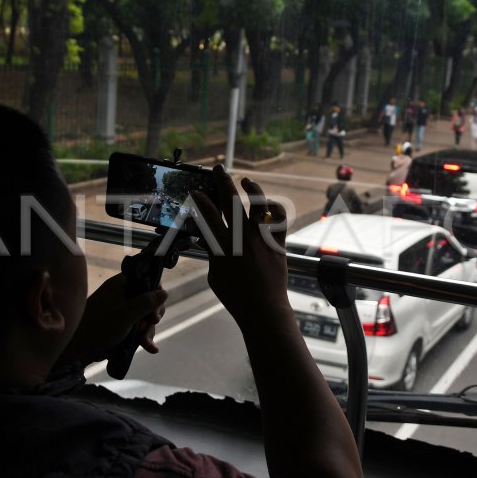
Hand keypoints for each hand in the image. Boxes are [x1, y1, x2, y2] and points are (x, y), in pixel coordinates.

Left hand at [63, 273, 168, 358]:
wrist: (79, 347)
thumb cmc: (101, 326)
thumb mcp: (127, 314)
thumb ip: (147, 302)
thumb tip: (165, 292)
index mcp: (121, 285)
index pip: (145, 278)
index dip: (155, 289)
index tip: (158, 302)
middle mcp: (122, 295)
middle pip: (149, 300)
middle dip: (153, 315)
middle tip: (152, 322)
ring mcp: (122, 311)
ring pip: (145, 317)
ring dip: (148, 330)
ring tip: (145, 343)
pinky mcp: (121, 325)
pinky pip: (138, 328)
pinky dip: (144, 337)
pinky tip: (150, 348)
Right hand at [192, 166, 290, 326]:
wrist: (263, 309)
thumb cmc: (236, 296)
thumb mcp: (215, 276)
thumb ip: (212, 254)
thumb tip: (206, 239)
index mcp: (224, 247)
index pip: (208, 216)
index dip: (200, 201)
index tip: (196, 191)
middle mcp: (243, 239)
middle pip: (232, 203)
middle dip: (223, 182)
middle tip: (219, 168)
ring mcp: (262, 240)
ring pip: (260, 206)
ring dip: (253, 189)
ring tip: (247, 181)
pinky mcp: (278, 244)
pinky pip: (280, 221)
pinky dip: (276, 210)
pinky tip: (269, 204)